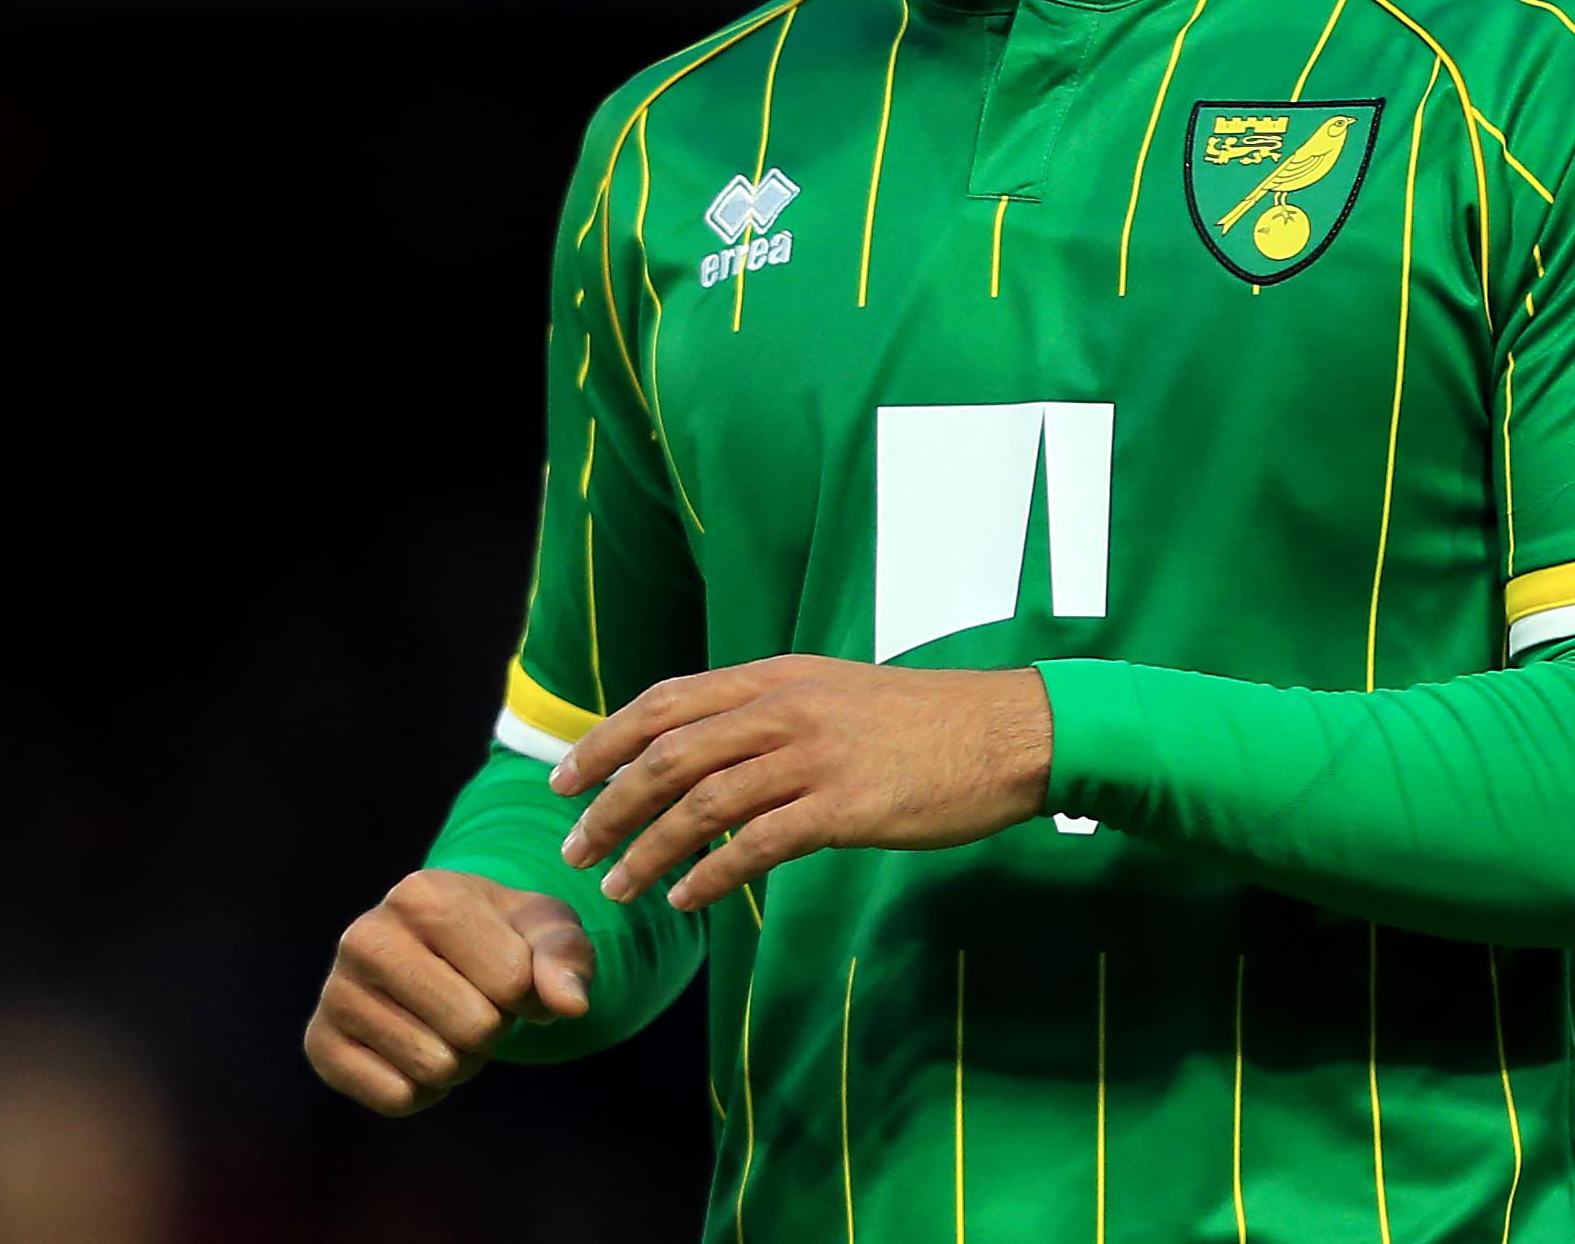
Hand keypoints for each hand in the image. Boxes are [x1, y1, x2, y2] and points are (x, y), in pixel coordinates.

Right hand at [303, 869, 593, 1116]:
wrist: (436, 955)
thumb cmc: (499, 936)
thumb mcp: (543, 930)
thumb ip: (565, 957)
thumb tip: (570, 1004)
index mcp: (421, 894)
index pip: (510, 979)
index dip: (528, 994)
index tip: (510, 975)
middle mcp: (365, 936)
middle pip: (473, 1027)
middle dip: (492, 1028)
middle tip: (475, 1004)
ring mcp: (335, 991)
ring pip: (435, 1067)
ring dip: (460, 1061)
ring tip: (445, 1024)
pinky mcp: (319, 1044)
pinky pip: (396, 1099)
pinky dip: (422, 1091)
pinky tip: (413, 1050)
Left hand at [548, 655, 1052, 912]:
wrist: (1009, 732)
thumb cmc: (926, 721)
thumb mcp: (837, 693)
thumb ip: (773, 713)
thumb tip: (707, 753)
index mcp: (778, 676)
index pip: (666, 702)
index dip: (605, 741)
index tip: (565, 779)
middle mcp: (787, 707)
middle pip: (669, 755)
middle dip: (608, 804)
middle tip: (575, 849)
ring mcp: (816, 756)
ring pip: (702, 805)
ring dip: (647, 850)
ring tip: (619, 889)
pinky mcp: (847, 807)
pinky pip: (758, 846)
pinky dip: (712, 876)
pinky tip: (687, 899)